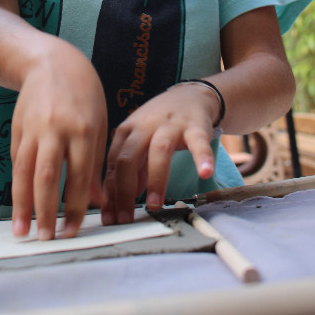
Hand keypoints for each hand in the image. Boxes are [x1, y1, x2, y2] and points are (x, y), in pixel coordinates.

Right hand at [11, 45, 106, 240]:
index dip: (75, 207)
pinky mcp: (16, 127)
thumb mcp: (99, 124)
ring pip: (24, 171)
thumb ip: (95, 163)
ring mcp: (32, 127)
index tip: (72, 231)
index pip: (78, 176)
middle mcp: (55, 129)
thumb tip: (97, 201)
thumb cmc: (83, 94)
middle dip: (44, 211)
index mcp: (82, 129)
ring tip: (21, 231)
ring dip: (22, 204)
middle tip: (45, 239)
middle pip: (46, 176)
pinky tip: (18, 204)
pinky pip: (16, 160)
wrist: (51, 61)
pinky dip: (16, 184)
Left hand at [101, 82, 219, 222]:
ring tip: (153, 205)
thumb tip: (120, 199)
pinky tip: (205, 173)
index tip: (109, 218)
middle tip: (125, 219)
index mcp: (127, 131)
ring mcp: (170, 125)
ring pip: (158, 151)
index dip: (109, 193)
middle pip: (128, 158)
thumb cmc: (160, 123)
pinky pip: (199, 143)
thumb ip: (131, 168)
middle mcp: (145, 126)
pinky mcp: (196, 126)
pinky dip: (202, 158)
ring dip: (155, 180)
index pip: (112, 164)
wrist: (190, 95)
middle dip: (124, 191)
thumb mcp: (139, 140)